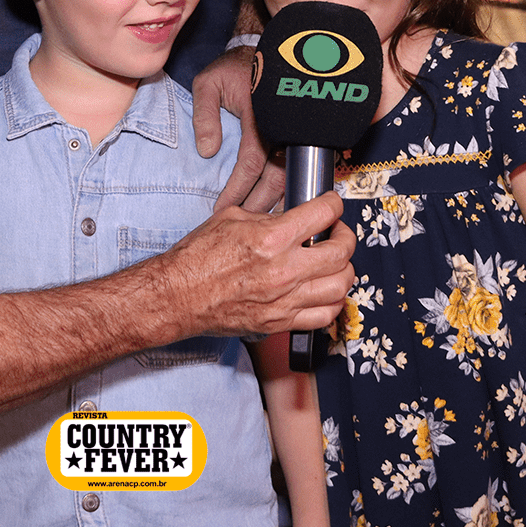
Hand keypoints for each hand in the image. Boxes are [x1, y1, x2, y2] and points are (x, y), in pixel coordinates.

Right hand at [153, 192, 354, 337]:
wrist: (179, 295)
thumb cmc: (198, 257)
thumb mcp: (231, 218)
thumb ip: (267, 217)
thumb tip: (291, 217)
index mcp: (271, 238)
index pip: (322, 215)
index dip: (334, 204)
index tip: (333, 205)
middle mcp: (283, 270)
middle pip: (340, 253)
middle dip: (346, 237)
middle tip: (338, 232)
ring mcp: (285, 300)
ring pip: (340, 287)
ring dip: (344, 270)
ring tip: (336, 262)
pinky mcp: (280, 322)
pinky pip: (324, 316)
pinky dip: (333, 302)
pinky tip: (325, 291)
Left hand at [192, 46, 284, 212]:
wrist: (265, 52)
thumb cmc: (233, 68)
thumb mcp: (207, 83)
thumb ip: (204, 115)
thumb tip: (208, 151)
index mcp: (260, 116)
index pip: (251, 163)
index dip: (238, 188)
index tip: (222, 206)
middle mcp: (281, 127)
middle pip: (276, 176)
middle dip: (258, 204)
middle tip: (241, 225)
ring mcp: (294, 131)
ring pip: (289, 175)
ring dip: (275, 199)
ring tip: (257, 219)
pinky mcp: (299, 134)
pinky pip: (295, 166)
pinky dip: (286, 186)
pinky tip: (277, 201)